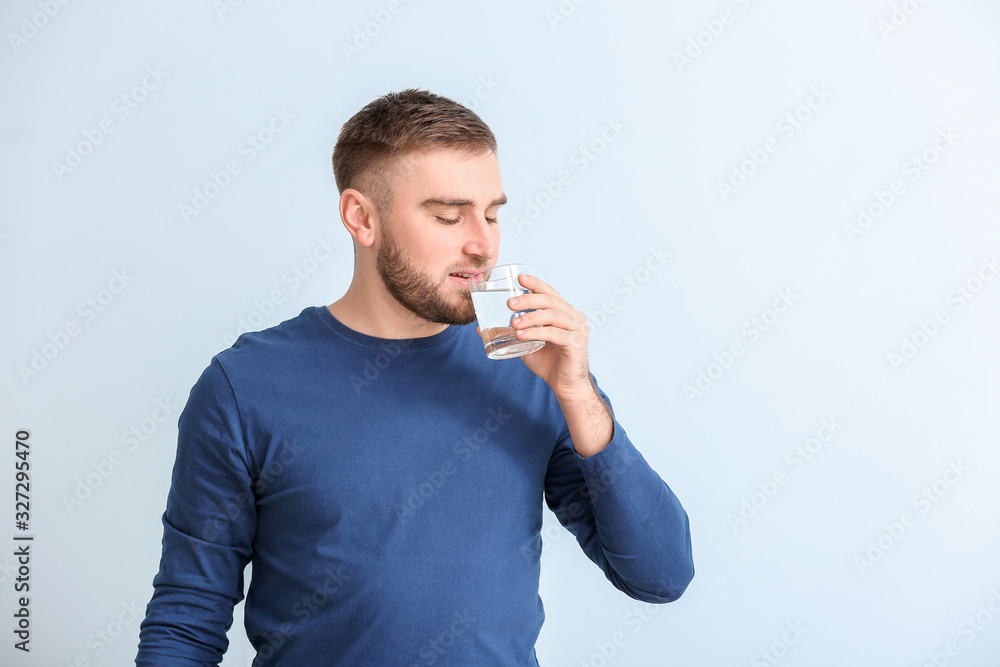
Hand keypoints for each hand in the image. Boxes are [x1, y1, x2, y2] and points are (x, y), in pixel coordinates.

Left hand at [503, 273, 593, 399]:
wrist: (565, 385)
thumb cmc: (548, 362)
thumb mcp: (525, 343)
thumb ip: (509, 333)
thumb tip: (480, 328)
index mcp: (565, 313)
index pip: (551, 293)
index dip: (536, 284)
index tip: (520, 278)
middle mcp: (575, 317)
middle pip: (551, 301)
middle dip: (529, 300)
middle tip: (509, 303)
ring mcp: (578, 330)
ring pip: (553, 316)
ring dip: (531, 317)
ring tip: (513, 322)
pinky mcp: (576, 344)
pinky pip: (555, 334)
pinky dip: (536, 332)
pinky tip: (521, 334)